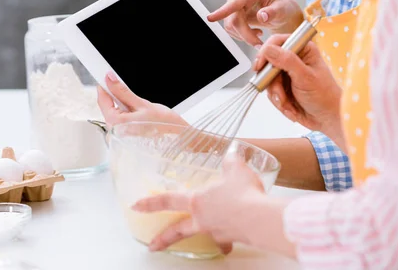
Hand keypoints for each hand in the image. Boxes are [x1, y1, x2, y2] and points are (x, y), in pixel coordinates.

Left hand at [97, 72, 187, 126]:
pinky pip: (119, 116)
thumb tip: (110, 79)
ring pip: (113, 109)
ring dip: (121, 101)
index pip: (102, 99)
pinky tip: (136, 108)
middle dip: (114, 94)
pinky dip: (125, 108)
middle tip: (124, 85)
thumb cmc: (163, 124)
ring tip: (137, 102)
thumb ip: (123, 92)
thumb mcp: (142, 103)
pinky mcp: (125, 131)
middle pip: (107, 105)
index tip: (105, 74)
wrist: (176, 135)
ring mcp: (119, 132)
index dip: (104, 85)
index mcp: (116, 123)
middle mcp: (114, 130)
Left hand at [132, 155, 268, 252]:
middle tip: (152, 246)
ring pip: (204, 235)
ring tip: (211, 238)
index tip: (136, 206)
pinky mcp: (232, 238)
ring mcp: (216, 231)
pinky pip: (227, 237)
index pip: (168, 201)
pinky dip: (230, 234)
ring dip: (206, 237)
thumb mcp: (236, 169)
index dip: (150, 203)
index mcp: (197, 200)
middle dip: (163, 239)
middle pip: (177, 231)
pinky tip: (238, 229)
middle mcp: (203, 219)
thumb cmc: (244, 193)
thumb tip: (232, 152)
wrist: (261, 218)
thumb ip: (231, 160)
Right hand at [207, 0, 303, 46]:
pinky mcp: (234, 13)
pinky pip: (231, 28)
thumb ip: (273, 12)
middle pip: (233, 18)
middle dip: (245, 34)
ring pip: (231, 25)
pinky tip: (256, 33)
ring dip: (244, 36)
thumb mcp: (283, 10)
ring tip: (259, 36)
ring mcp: (236, 4)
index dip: (223, 11)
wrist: (283, 13)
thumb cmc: (284, 8)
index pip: (235, 2)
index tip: (210, 18)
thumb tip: (261, 15)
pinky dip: (242, 35)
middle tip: (259, 45)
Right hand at [255, 34, 344, 142]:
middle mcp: (293, 59)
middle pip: (268, 63)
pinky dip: (279, 101)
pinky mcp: (283, 87)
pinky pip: (270, 92)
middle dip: (272, 82)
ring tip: (288, 104)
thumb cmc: (324, 96)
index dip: (266, 52)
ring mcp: (287, 74)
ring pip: (267, 80)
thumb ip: (287, 61)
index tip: (260, 66)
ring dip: (277, 95)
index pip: (277, 42)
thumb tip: (269, 49)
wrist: (327, 118)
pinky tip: (290, 107)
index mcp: (303, 49)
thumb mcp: (305, 77)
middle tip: (279, 93)